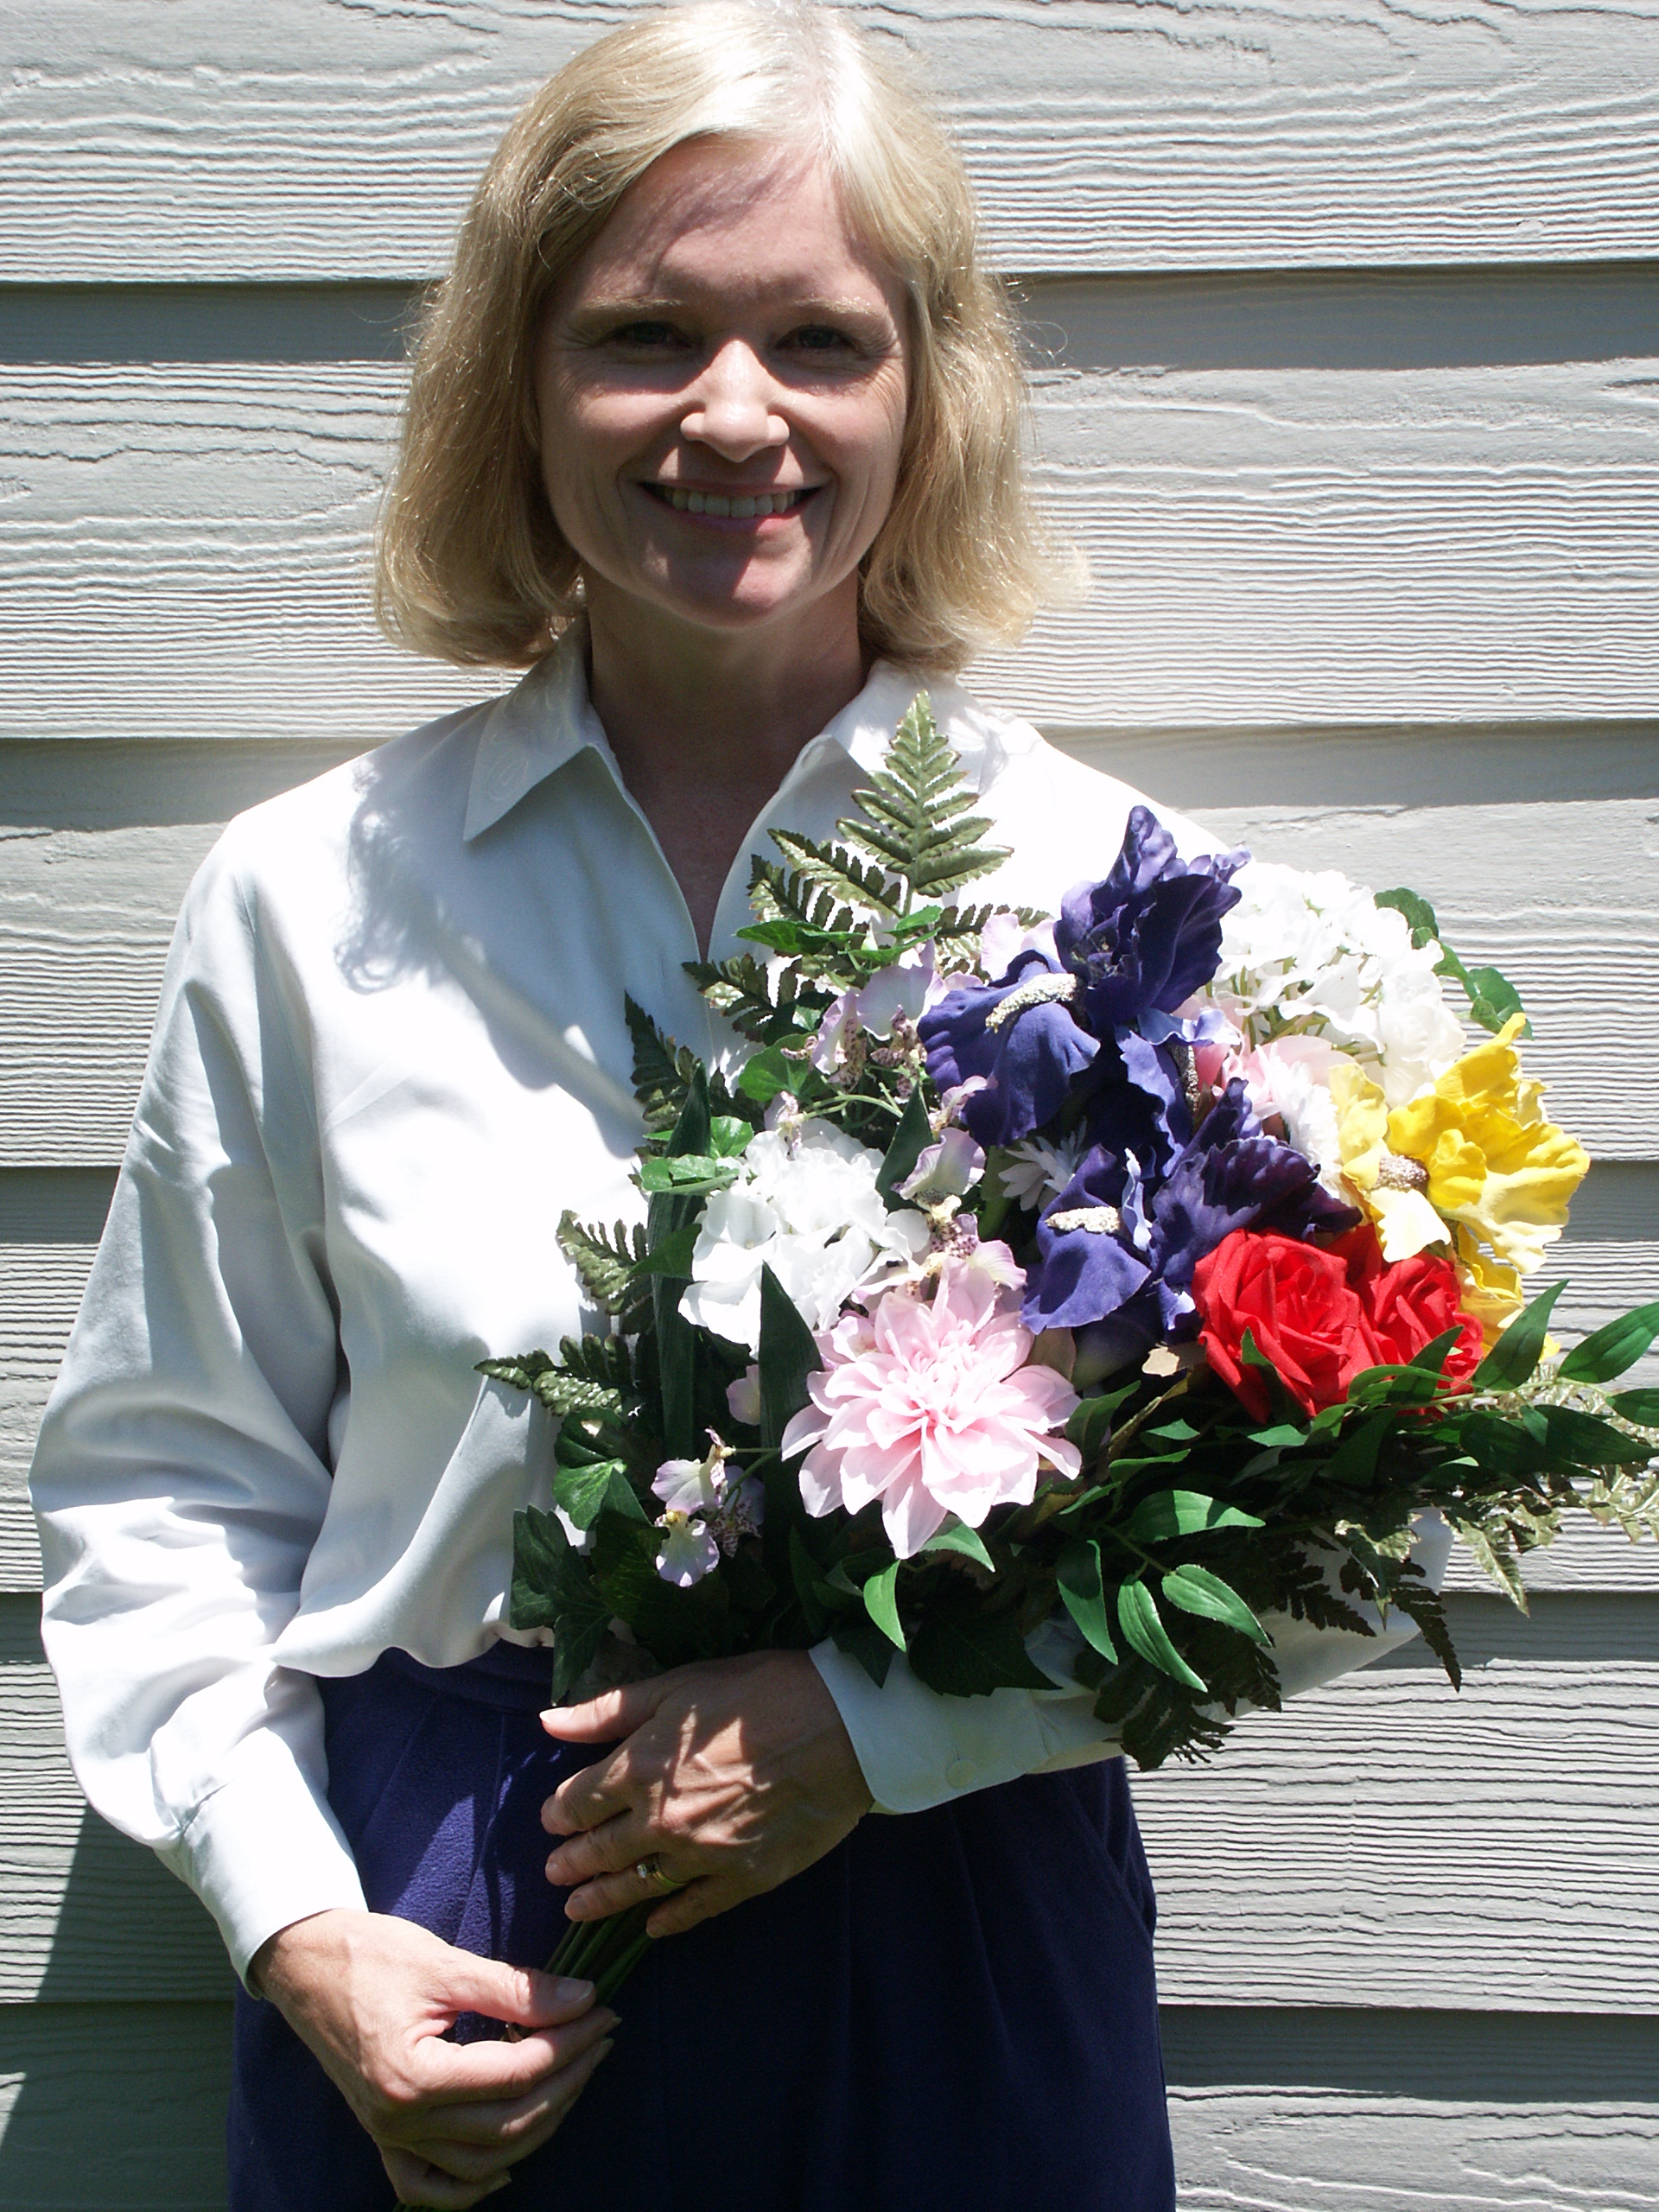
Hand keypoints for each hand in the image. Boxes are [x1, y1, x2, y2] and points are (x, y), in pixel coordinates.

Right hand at [251, 1908, 615, 2207]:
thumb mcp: (444, 1963)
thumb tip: (582, 1997)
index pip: (514, 2073)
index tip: (602, 2012)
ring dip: (536, 2126)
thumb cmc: (368, 1954)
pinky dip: (472, 2184)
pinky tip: (507, 2160)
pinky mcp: (382, 2135)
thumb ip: (515, 1988)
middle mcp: (398, 2120)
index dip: (568, 2042)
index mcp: (412, 2076)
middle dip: (566, 2080)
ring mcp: (387, 2136)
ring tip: (573, 2078)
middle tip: (601, 2037)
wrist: (304, 1964)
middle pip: (507, 2121)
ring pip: (481, 2160)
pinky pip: (430, 2187)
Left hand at [540, 1648, 871, 1937]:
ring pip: (635, 1889)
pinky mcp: (741, 1880)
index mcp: (639, 1769)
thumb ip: (609, 1710)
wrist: (841, 1731)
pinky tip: (652, 1927)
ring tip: (578, 1909)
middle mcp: (659, 1822)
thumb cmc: (759, 1693)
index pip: (577, 1803)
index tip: (553, 1817)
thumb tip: (548, 1722)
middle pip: (598, 1852)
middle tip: (555, 1871)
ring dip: (601, 1900)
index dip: (558, 1812)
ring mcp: (700, 1859)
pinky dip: (666, 1921)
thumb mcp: (678, 1686)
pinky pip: (692, 1910)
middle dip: (570, 1862)